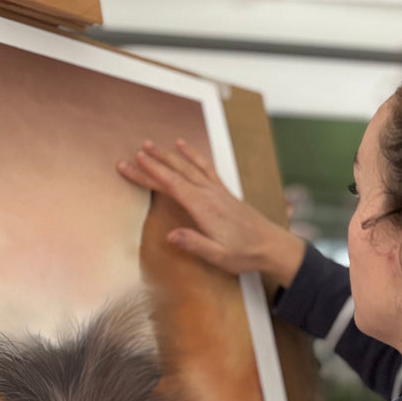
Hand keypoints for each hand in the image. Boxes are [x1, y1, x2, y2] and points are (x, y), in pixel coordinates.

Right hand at [117, 139, 305, 286]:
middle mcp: (209, 193)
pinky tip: (184, 147)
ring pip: (189, 166)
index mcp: (203, 207)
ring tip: (153, 144)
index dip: (148, 174)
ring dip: (170, 154)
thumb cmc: (245, 253)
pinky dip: (192, 155)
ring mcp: (217, 190)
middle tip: (133, 153)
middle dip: (153, 162)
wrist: (271, 245)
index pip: (169, 186)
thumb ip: (194, 243)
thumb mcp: (218, 256)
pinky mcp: (223, 191)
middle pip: (176, 172)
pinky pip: (205, 166)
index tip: (129, 165)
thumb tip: (170, 236)